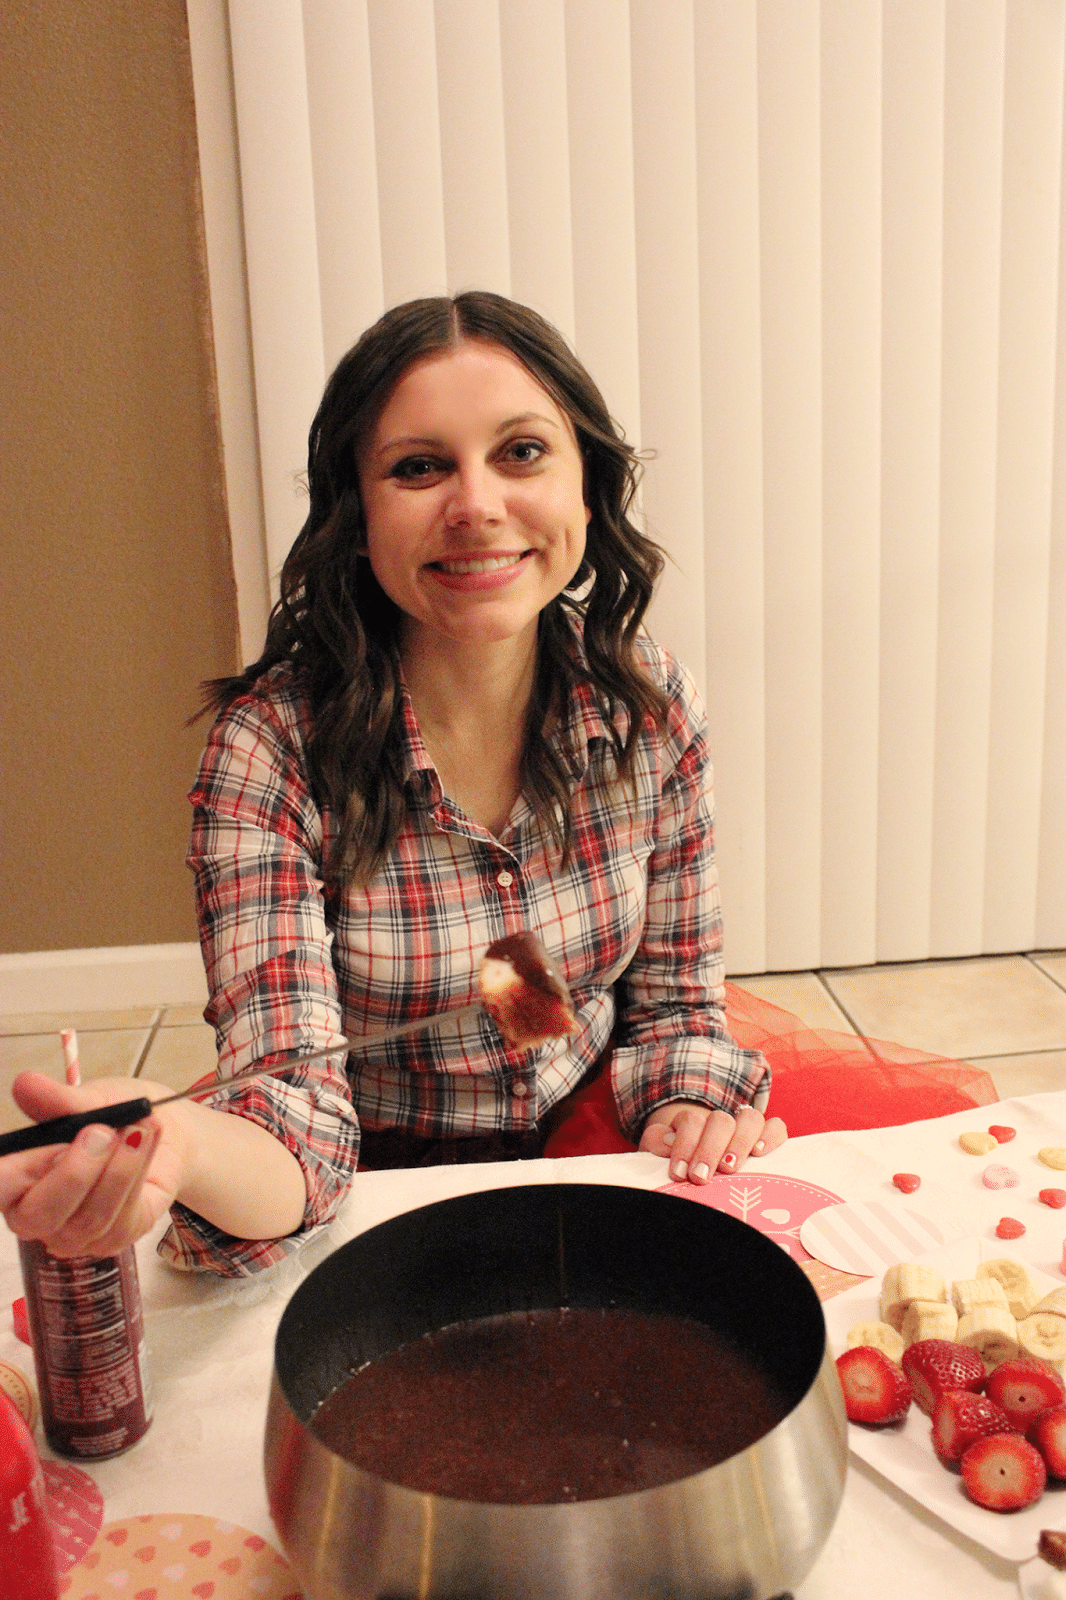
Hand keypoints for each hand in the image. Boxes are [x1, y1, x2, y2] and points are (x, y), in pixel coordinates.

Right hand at [0, 1072, 185, 1258]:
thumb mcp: (85, 1099)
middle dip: (74, 1174)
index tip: (51, 1144)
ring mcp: (74, 1233)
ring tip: (137, 1127)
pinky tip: (147, 1139)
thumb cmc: (108, 1114)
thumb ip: (56, 1100)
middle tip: (102, 1131)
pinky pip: (123, 1218)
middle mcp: (36, 1214)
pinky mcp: (115, 1238)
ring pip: (88, 1220)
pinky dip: (137, 1172)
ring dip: (118, 1169)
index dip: (14, 1173)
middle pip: (39, 1217)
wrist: (156, 1126)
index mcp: (14, 1178)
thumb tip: (26, 1083)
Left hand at [639, 1101, 786, 1183]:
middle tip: (700, 1177)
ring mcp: (746, 1127)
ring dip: (739, 1143)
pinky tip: (760, 1153)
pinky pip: (776, 1128)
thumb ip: (657, 1143)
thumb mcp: (662, 1154)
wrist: (703, 1169)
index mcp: (693, 1122)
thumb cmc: (683, 1166)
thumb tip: (667, 1140)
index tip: (679, 1173)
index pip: (690, 1121)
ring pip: (750, 1119)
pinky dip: (770, 1137)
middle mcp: (721, 1120)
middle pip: (720, 1120)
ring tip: (729, 1168)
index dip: (684, 1146)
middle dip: (709, 1149)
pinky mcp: (769, 1137)